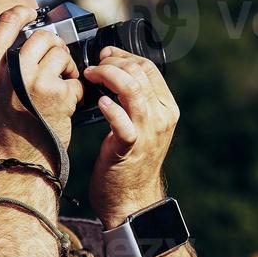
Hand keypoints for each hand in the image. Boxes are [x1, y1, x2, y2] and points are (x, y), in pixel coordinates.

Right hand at [0, 5, 83, 173]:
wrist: (16, 168)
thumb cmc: (2, 137)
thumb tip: (17, 48)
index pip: (5, 23)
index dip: (23, 13)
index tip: (32, 12)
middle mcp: (9, 72)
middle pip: (41, 37)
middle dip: (54, 47)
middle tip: (58, 64)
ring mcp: (34, 82)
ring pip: (61, 53)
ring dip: (68, 67)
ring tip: (64, 86)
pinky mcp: (59, 95)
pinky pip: (75, 79)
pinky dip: (77, 91)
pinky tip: (69, 105)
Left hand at [84, 46, 179, 228]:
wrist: (132, 201)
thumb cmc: (131, 162)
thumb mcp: (143, 127)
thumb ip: (137, 102)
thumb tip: (116, 74)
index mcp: (167, 109)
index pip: (149, 68)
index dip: (123, 56)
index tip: (105, 56)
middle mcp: (162, 118)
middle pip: (140, 73)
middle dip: (112, 63)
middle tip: (93, 67)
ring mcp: (148, 133)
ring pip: (132, 89)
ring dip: (107, 76)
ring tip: (90, 77)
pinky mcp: (130, 147)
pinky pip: (121, 121)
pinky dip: (109, 108)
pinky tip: (98, 104)